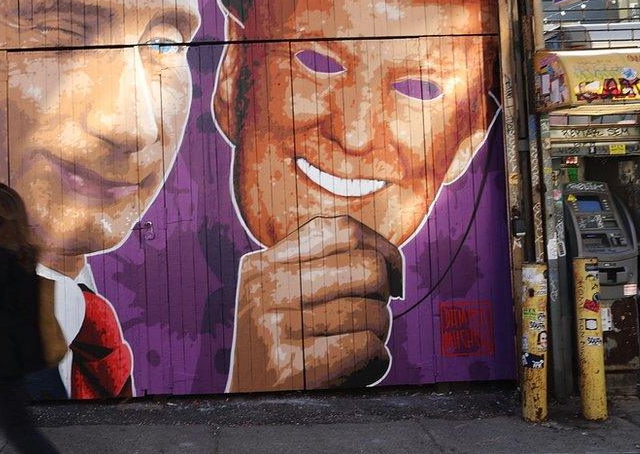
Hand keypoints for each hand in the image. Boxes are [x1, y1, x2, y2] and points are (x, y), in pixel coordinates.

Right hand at [227, 216, 400, 391]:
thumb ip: (317, 267)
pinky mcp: (291, 367)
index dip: (382, 250)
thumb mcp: (282, 297)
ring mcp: (274, 326)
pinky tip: (351, 372)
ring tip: (351, 350)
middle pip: (368, 267)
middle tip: (367, 318)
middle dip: (382, 296)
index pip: (342, 229)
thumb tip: (384, 255)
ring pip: (375, 312)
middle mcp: (264, 288)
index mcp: (262, 265)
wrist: (249, 410)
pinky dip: (374, 363)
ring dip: (378, 335)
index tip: (389, 279)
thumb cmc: (283, 349)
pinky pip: (368, 348)